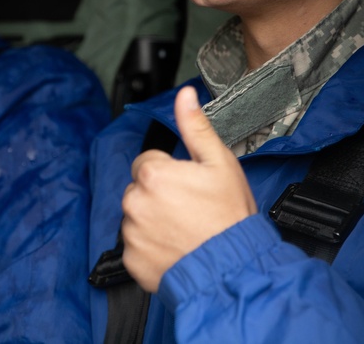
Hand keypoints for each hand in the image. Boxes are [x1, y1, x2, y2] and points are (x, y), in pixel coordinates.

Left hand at [121, 86, 257, 292]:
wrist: (231, 268)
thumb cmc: (228, 216)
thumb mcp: (219, 162)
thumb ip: (195, 126)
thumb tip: (185, 95)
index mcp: (152, 174)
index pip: (147, 163)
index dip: (170, 172)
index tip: (189, 186)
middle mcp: (134, 202)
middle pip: (139, 189)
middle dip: (159, 195)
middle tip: (189, 209)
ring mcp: (132, 233)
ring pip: (137, 217)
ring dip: (154, 220)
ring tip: (184, 229)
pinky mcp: (132, 260)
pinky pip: (136, 246)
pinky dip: (151, 247)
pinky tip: (175, 247)